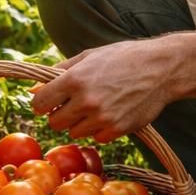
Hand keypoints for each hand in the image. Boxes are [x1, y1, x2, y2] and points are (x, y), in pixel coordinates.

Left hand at [30, 37, 181, 141]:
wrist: (162, 68)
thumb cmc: (124, 57)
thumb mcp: (88, 56)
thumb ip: (58, 72)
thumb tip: (33, 90)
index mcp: (75, 79)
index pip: (39, 103)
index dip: (42, 103)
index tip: (48, 101)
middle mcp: (86, 100)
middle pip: (54, 123)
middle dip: (60, 114)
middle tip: (73, 104)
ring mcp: (102, 118)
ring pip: (74, 132)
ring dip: (80, 123)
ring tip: (97, 105)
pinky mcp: (117, 130)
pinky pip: (96, 138)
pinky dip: (100, 129)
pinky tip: (111, 112)